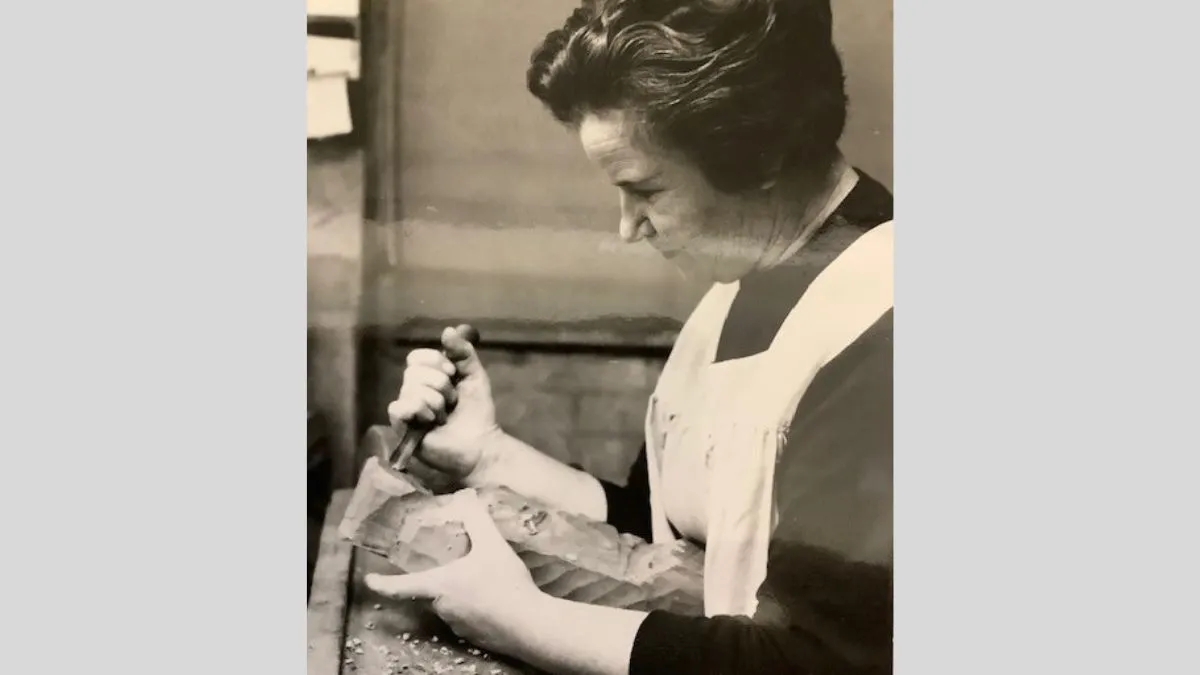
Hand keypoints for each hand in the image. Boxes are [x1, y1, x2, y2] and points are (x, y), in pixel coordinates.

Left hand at [364, 489, 541, 655]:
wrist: (530, 625)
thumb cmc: (504, 584)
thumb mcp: (492, 545)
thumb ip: (478, 520)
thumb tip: (467, 496)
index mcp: (439, 586)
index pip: (401, 586)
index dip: (382, 583)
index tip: (369, 580)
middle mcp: (442, 608)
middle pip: (431, 591)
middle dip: (439, 579)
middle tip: (456, 564)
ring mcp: (458, 626)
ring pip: (451, 604)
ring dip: (460, 592)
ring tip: (482, 578)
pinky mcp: (475, 637)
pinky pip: (468, 618)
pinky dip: (476, 607)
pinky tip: (495, 597)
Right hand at [387, 326, 503, 480]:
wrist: (481, 444)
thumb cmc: (477, 412)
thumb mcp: (474, 376)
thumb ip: (463, 353)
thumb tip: (448, 330)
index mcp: (428, 377)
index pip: (417, 357)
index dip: (435, 362)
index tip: (453, 373)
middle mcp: (413, 390)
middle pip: (413, 372)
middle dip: (441, 385)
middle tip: (452, 402)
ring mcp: (406, 409)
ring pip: (411, 389)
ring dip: (436, 402)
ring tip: (444, 416)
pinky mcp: (401, 427)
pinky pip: (400, 407)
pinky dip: (420, 411)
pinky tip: (430, 423)